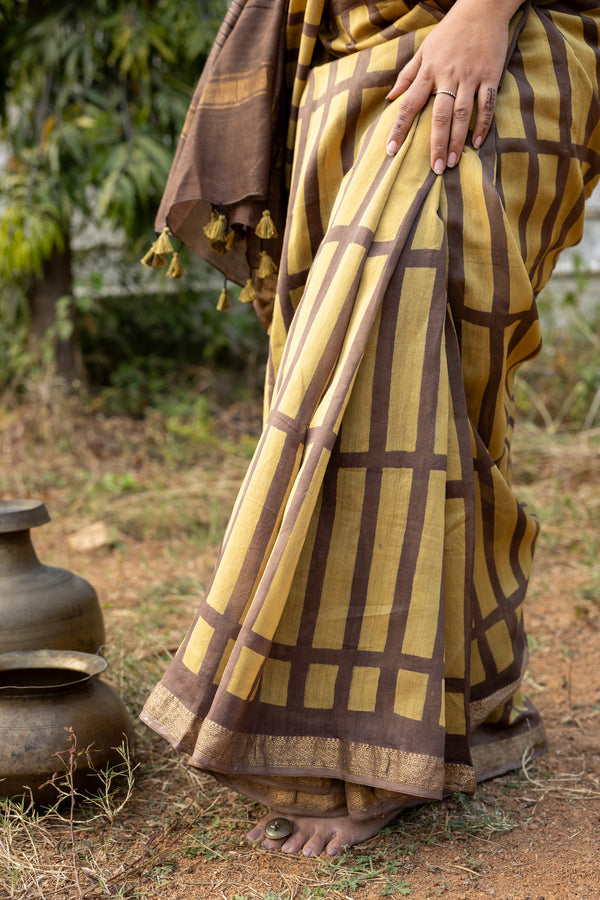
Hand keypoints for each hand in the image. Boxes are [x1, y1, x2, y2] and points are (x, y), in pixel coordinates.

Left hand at [385, 0, 521, 172]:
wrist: (482, 6)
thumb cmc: (450, 30)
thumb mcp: (424, 49)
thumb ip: (407, 75)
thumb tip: (390, 97)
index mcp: (429, 71)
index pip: (409, 104)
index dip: (399, 128)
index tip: (391, 150)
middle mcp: (448, 75)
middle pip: (439, 116)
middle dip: (436, 144)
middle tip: (435, 168)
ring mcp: (470, 76)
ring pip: (462, 114)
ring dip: (457, 140)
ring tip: (453, 163)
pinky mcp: (491, 74)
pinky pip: (486, 104)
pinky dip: (483, 124)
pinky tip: (476, 143)